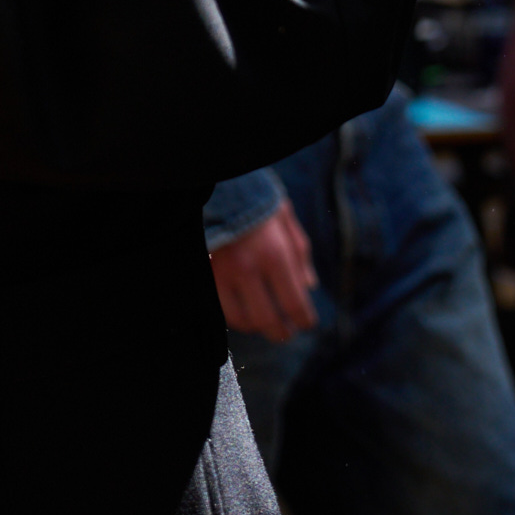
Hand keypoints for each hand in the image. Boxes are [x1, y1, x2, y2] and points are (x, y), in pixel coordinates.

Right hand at [209, 196, 318, 341]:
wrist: (213, 182)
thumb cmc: (253, 196)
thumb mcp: (284, 216)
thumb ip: (299, 253)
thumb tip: (309, 286)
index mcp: (274, 253)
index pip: (294, 304)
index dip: (304, 321)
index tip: (307, 324)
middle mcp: (248, 268)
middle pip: (268, 320)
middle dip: (282, 332)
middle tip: (287, 332)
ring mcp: (222, 273)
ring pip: (242, 320)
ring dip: (257, 325)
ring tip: (264, 321)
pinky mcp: (206, 274)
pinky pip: (221, 308)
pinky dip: (234, 315)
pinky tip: (243, 309)